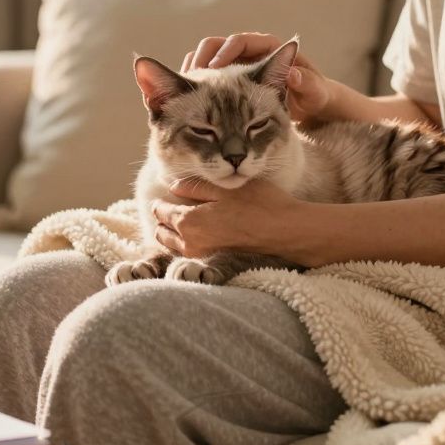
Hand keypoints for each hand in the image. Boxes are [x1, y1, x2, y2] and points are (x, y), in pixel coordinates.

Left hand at [150, 177, 315, 262]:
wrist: (284, 230)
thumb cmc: (258, 204)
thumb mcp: (224, 187)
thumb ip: (193, 187)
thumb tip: (171, 185)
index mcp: (188, 222)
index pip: (160, 211)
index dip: (163, 199)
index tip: (171, 191)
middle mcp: (190, 243)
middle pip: (162, 231)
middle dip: (164, 217)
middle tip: (178, 202)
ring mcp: (201, 254)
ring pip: (173, 243)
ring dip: (174, 230)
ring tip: (189, 215)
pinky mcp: (212, 258)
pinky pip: (188, 249)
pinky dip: (186, 239)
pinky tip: (202, 227)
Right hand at [181, 32, 338, 122]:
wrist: (310, 109)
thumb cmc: (314, 97)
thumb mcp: (315, 93)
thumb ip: (307, 84)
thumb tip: (293, 73)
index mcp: (267, 46)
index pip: (240, 41)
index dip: (226, 52)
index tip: (215, 69)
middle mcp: (249, 53)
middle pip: (215, 47)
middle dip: (202, 62)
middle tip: (193, 81)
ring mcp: (236, 66)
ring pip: (206, 61)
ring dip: (194, 73)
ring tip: (188, 90)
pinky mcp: (228, 82)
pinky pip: (205, 78)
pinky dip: (196, 87)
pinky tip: (190, 101)